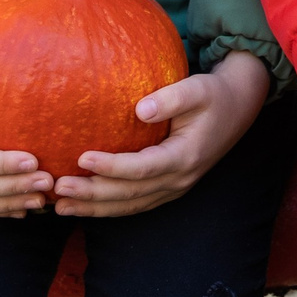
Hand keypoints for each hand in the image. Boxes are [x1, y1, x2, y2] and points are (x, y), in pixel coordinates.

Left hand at [53, 51, 268, 217]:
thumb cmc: (213, 94)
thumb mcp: (198, 88)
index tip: (81, 157)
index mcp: (185, 156)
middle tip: (58, 188)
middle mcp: (180, 179)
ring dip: (94, 208)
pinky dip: (107, 208)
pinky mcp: (168, 188)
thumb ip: (172, 98)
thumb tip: (139, 110)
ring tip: (59, 206)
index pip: (142, 168)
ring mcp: (175, 188)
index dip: (111, 167)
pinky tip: (82, 206)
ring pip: (130, 206)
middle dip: (92, 194)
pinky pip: (134, 204)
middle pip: (130, 194)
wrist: (238, 108)